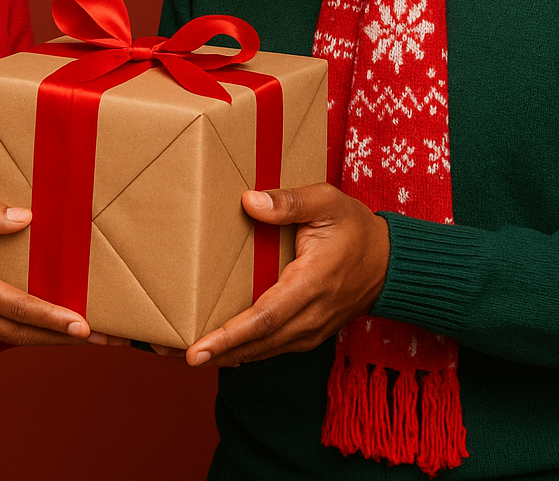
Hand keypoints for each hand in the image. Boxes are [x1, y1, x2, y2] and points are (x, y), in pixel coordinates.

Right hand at [0, 200, 102, 345]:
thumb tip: (25, 218)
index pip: (17, 307)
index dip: (51, 317)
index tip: (83, 326)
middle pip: (24, 333)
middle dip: (65, 337)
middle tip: (107, 339)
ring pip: (17, 338)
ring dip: (54, 339)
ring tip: (94, 338)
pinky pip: (6, 334)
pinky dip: (34, 333)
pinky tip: (58, 329)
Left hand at [185, 184, 389, 367]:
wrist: (389, 262)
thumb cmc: (355, 228)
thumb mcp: (327, 202)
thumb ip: (290, 202)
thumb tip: (249, 202)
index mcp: (312, 283)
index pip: (264, 318)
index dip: (228, 337)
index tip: (196, 350)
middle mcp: (310, 316)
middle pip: (256, 343)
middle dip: (214, 353)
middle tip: (168, 353)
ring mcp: (311, 330)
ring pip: (261, 351)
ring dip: (224, 356)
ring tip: (183, 353)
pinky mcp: (308, 334)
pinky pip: (271, 348)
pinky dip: (242, 351)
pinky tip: (217, 349)